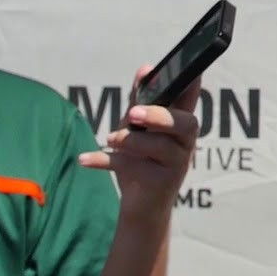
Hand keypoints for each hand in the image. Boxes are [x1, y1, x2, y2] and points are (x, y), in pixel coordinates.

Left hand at [79, 65, 200, 222]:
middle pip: (187, 124)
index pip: (191, 100)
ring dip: (129, 140)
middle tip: (133, 112)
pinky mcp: (160, 184)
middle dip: (160, 116)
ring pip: (158, 147)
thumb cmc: (142, 161)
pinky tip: (84, 159)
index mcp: (180, 126)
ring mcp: (176, 165)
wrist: (142, 207)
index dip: (192, 85)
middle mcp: (185, 144)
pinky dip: (104, 161)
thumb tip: (145, 68)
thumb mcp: (139, 129)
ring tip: (109, 138)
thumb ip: (141, 101)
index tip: (191, 70)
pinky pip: (132, 168)